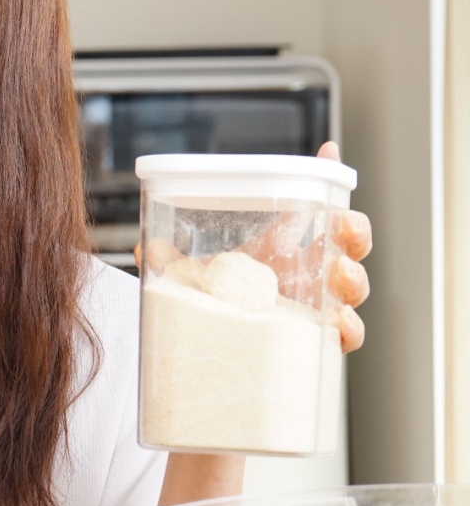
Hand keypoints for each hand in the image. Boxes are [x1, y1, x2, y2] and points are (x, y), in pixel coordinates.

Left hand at [135, 142, 371, 353]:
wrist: (205, 354)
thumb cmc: (204, 308)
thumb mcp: (182, 278)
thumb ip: (165, 261)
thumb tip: (150, 246)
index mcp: (275, 248)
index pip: (306, 208)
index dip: (323, 178)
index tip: (328, 151)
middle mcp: (301, 274)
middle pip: (346, 244)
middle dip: (355, 229)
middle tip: (343, 224)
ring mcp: (311, 307)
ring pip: (352, 287)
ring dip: (354, 276)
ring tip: (337, 272)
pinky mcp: (313, 341)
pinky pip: (344, 336)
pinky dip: (349, 329)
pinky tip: (337, 322)